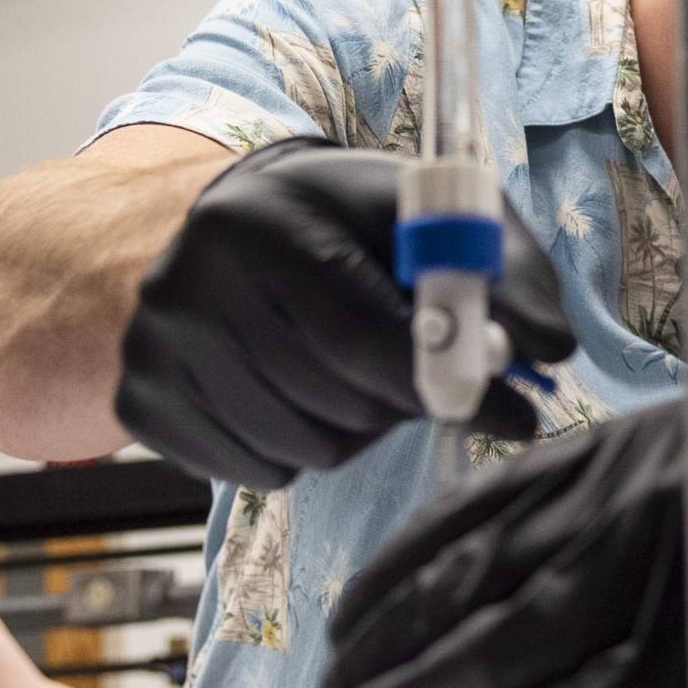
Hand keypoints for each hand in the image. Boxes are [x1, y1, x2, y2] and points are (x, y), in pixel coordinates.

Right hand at [116, 138, 576, 487]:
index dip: (450, 385)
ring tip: (353, 370)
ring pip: (308, 448)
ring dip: (359, 425)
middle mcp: (187, 284)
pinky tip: (301, 390)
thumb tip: (548, 349)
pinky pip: (260, 472)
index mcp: (262, 222)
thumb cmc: (353, 222)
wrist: (230, 225)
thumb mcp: (435, 216)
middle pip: (341, 403)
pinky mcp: (140, 405)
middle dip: (407, 400)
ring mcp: (153, 349)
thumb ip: (504, 271)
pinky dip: (302, 448)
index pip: (365, 339)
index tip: (517, 411)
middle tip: (426, 375)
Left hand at [322, 402, 687, 687]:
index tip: (357, 615)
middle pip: (478, 576)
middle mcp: (650, 494)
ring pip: (503, 649)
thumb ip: (639, 529)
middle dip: (386, 641)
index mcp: (655, 443)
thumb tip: (537, 603)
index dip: (405, 569)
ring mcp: (675, 579)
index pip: (489, 503)